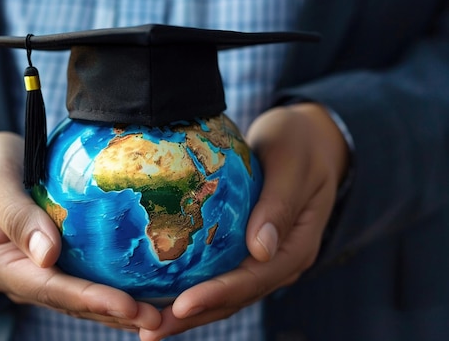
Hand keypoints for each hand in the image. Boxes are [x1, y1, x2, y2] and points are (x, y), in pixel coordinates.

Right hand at [0, 132, 160, 330]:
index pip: (50, 288)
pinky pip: (85, 277)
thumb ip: (17, 214)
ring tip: (160, 315)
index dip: (90, 299)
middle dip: (113, 313)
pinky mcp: (53, 262)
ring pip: (80, 297)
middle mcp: (20, 277)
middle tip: (157, 320)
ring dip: (118, 308)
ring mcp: (37, 273)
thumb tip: (48, 255)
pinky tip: (147, 287)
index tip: (128, 305)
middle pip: (70, 302)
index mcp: (0, 264)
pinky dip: (114, 285)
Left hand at [139, 103, 348, 339]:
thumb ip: (278, 205)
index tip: (180, 306)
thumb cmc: (301, 143)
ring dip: (188, 311)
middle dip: (193, 316)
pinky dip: (190, 285)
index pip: (253, 279)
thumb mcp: (293, 165)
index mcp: (296, 247)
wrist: (312, 138)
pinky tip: (158, 292)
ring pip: (224, 293)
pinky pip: (218, 273)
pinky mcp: (247, 248)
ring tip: (147, 325)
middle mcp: (280, 261)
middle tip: (150, 331)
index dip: (217, 295)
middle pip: (234, 297)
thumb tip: (261, 249)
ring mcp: (264, 258)